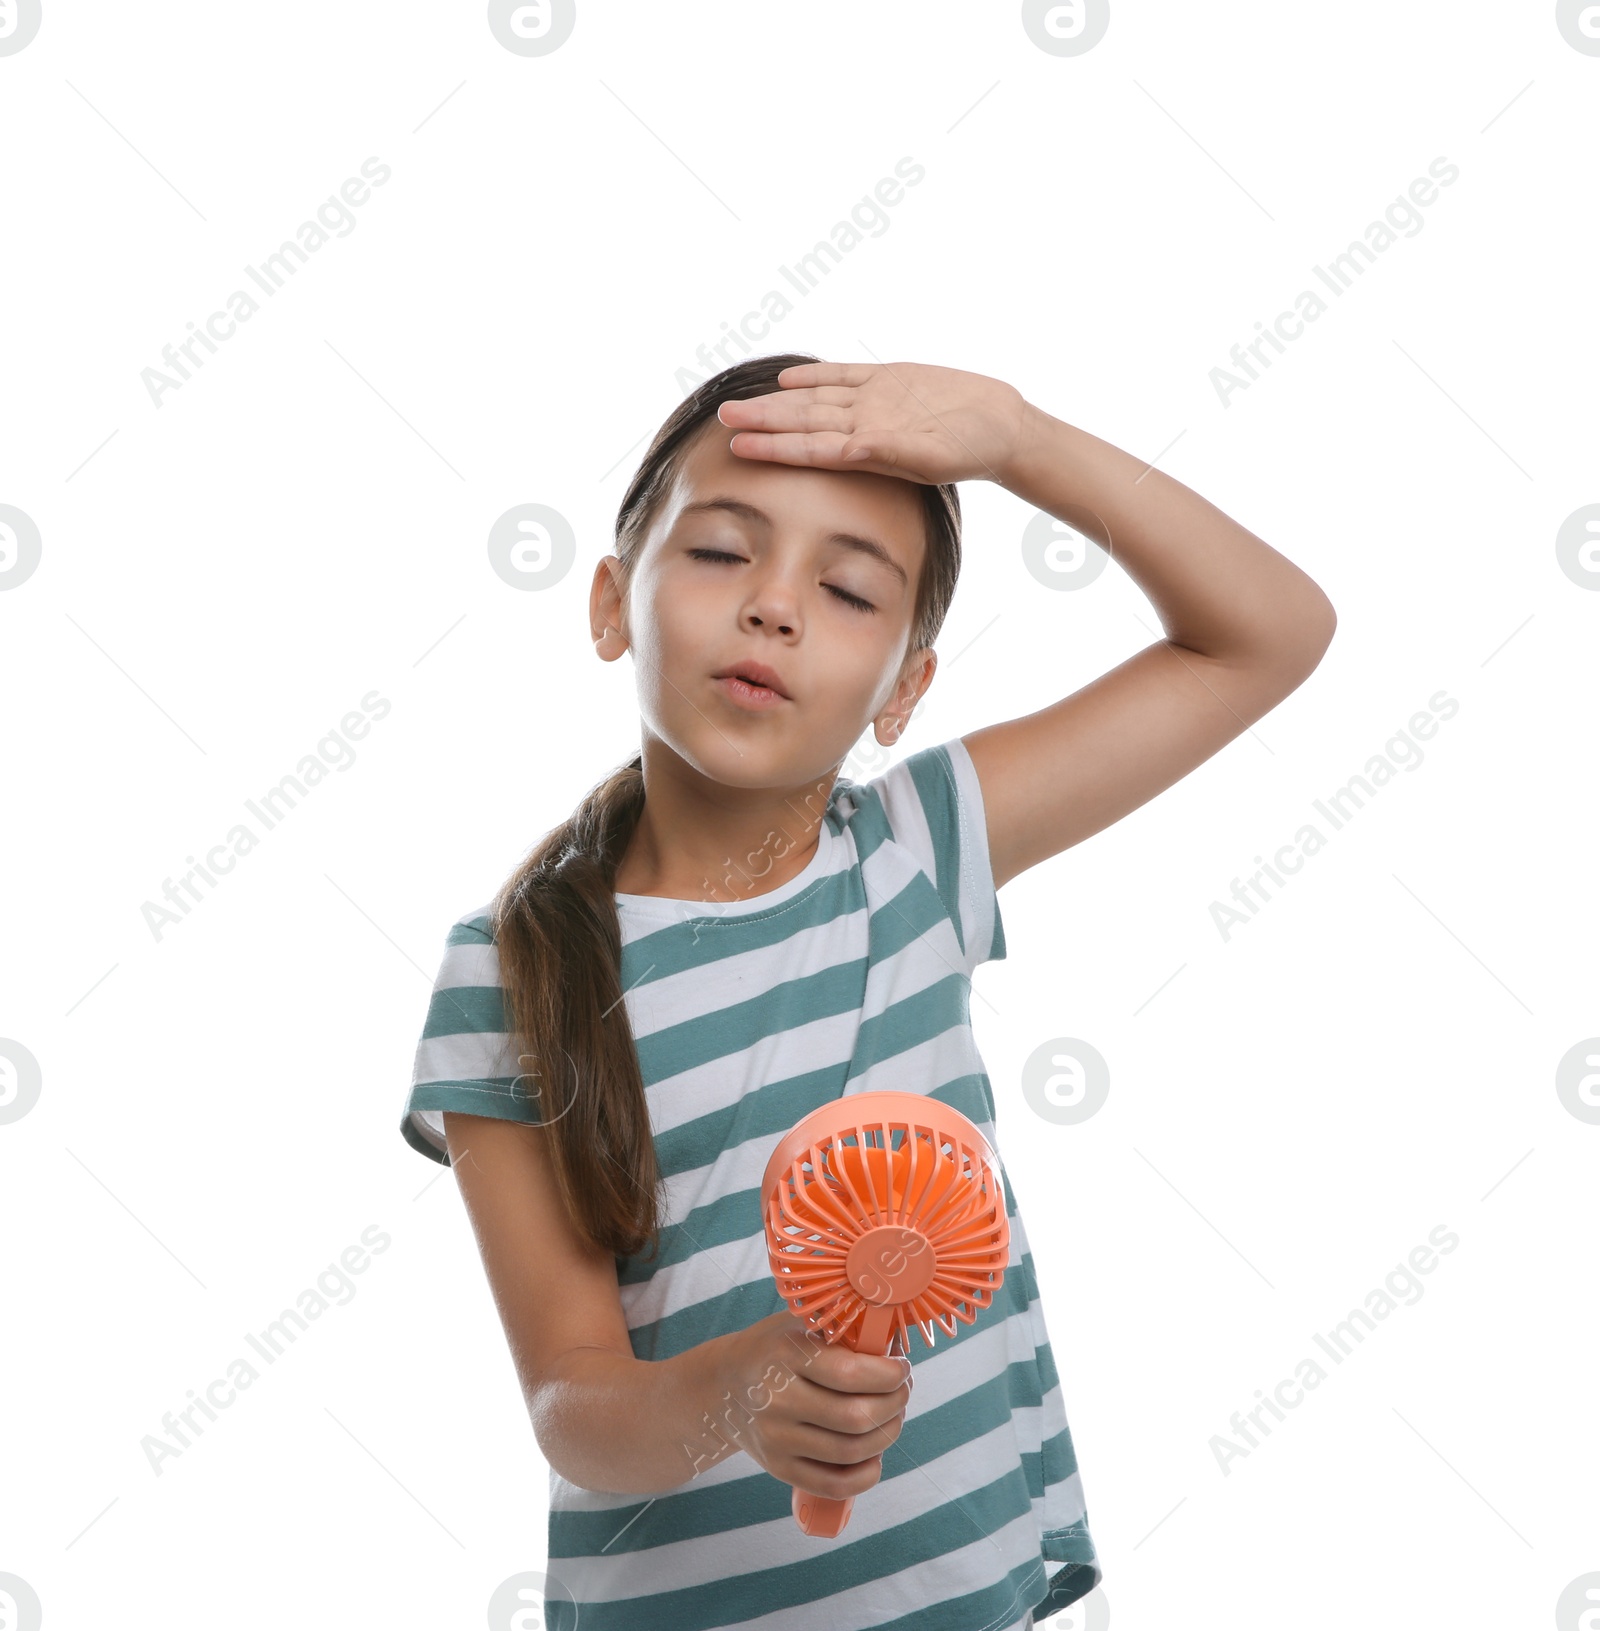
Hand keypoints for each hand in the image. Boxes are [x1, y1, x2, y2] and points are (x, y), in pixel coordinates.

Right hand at [711, 1310, 913, 1500]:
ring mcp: (776, 1438)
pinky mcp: (778, 1468)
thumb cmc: (775, 1349)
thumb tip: (896, 1344)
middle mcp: (777, 1399)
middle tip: (902, 1391)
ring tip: (891, 1416)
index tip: (901, 1368)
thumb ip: (844, 1330)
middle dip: (895, 1404)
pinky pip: (834, 1485)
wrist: (724, 1386)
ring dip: (886, 1435)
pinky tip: (874, 1455)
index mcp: (786, 1354)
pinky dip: (866, 1475)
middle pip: (856, 1417)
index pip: (851, 1373)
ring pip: (851, 1452)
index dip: (889, 1374)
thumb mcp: (800, 1325)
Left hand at [716, 359, 1040, 486]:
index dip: (772, 446)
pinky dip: (815, 377)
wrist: (1003, 428)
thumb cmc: (972, 450)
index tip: (737, 448)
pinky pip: (844, 377)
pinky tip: (788, 379)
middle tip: (722, 419)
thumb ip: (889, 451)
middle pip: (802, 420)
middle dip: (761, 421)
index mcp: (868, 447)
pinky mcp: (889, 380)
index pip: (809, 446)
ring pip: (814, 400)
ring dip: (776, 403)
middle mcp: (863, 424)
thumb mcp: (931, 455)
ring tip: (738, 407)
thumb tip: (850, 448)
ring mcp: (873, 402)